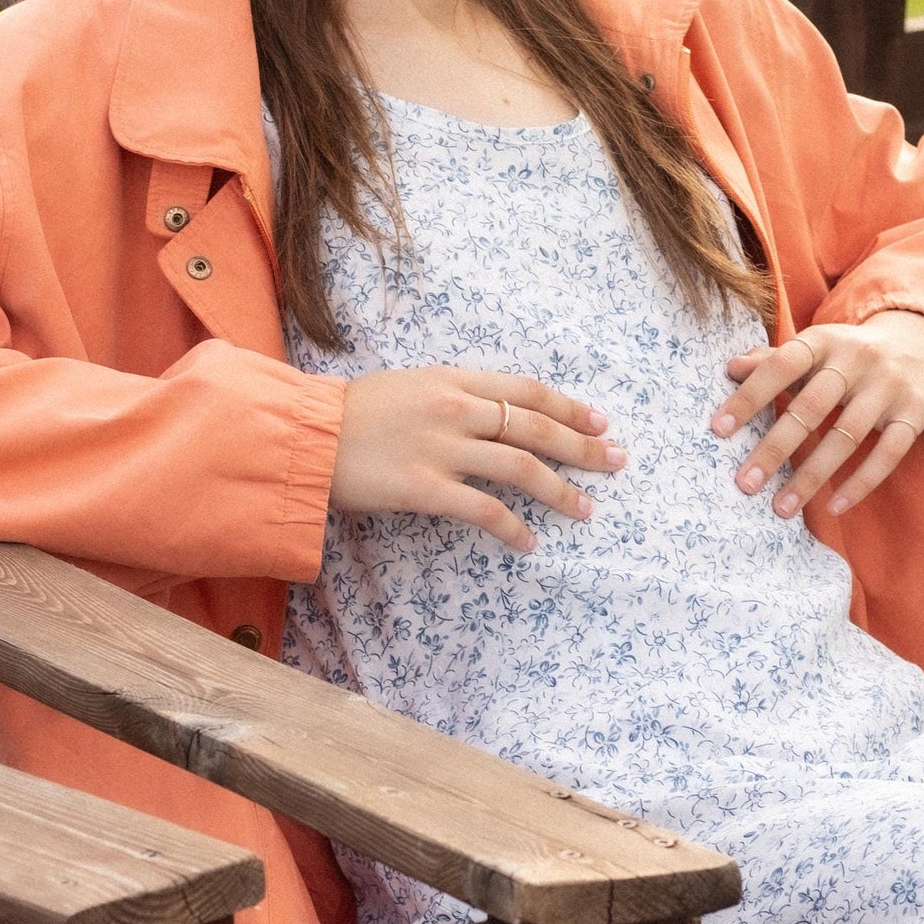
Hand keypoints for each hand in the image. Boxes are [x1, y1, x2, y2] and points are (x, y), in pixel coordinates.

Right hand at [330, 366, 626, 553]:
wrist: (306, 435)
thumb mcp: (411, 385)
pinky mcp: (426, 488)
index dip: (569, 407)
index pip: (528, 391)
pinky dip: (514, 529)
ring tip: (587, 508)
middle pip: (536, 427)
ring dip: (561, 490)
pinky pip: (485, 511)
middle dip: (583, 446)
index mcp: (454, 379)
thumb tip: (495, 415)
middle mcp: (456, 409)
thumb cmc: (354, 412)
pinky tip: (530, 543)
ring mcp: (443, 449)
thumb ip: (455, 396)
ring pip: (521, 468)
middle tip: (617, 461)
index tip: (600, 422)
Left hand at [711, 311, 923, 519]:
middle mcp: (856, 358)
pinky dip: (861, 483)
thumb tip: (731, 368)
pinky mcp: (916, 411)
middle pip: (811, 407)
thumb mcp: (814, 348)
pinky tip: (834, 507)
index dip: (749, 396)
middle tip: (745, 484)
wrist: (922, 339)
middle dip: (775, 448)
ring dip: (812, 476)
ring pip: (847, 436)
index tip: (718, 430)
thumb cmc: (849, 353)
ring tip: (781, 508)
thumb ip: (774, 361)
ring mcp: (888, 385)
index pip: (780, 366)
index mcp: (823, 339)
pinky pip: (889, 453)